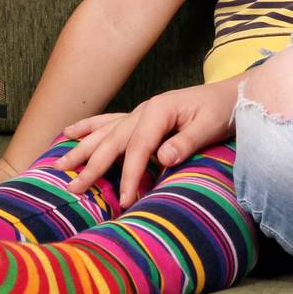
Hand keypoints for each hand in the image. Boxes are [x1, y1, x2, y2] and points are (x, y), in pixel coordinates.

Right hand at [56, 78, 241, 205]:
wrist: (233, 94)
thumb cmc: (223, 111)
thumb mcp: (210, 126)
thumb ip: (186, 142)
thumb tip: (163, 159)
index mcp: (158, 111)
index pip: (137, 148)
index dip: (129, 175)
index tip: (124, 199)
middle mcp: (144, 110)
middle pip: (112, 141)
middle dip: (92, 166)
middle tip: (73, 189)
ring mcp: (140, 112)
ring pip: (105, 133)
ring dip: (82, 149)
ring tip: (58, 165)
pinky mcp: (142, 116)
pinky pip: (110, 122)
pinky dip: (89, 128)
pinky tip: (69, 132)